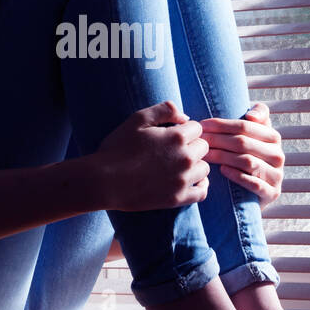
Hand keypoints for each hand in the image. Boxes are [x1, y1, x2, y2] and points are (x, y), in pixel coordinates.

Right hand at [93, 100, 209, 211]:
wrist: (104, 181)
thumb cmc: (118, 148)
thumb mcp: (137, 119)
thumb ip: (165, 110)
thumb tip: (185, 117)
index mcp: (177, 137)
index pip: (197, 128)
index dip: (185, 130)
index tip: (171, 135)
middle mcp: (185, 158)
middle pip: (204, 147)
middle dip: (191, 146)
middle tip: (172, 151)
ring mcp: (183, 180)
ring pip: (204, 168)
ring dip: (195, 165)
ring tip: (178, 166)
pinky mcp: (178, 198)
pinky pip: (202, 192)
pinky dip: (200, 186)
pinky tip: (189, 181)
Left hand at [199, 102, 283, 204]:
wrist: (254, 193)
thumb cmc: (248, 157)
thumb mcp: (253, 135)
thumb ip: (257, 115)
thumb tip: (251, 116)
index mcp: (273, 137)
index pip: (245, 126)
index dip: (221, 124)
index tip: (202, 125)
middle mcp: (278, 155)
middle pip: (244, 143)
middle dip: (218, 140)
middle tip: (200, 140)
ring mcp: (276, 175)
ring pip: (248, 162)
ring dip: (223, 157)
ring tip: (206, 155)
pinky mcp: (272, 193)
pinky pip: (255, 183)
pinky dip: (237, 176)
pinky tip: (222, 170)